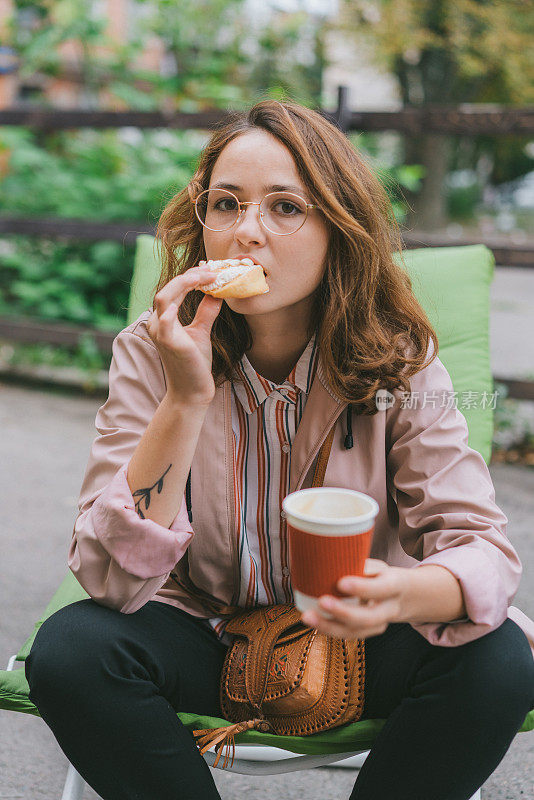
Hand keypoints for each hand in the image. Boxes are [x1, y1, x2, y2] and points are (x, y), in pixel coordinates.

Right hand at [147, 265, 222, 406]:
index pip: (174, 289)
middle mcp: (157, 323)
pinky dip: (171, 311)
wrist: (192, 391)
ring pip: (164, 298)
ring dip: (184, 284)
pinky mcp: (169, 343)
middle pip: (167, 289)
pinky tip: (186, 299)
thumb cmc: (194, 363)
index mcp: (163, 319)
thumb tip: (217, 292)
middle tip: (212, 270)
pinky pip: (165, 323)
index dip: (191, 276)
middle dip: (190, 276)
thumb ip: (206, 311)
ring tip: (205, 277)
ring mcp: (161, 333)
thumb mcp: (202, 331)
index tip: (210, 269)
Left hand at [300, 559, 407, 639]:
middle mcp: (390, 609)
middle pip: (369, 617)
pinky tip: (313, 621)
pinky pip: (348, 634)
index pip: (382, 588)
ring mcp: (380, 624)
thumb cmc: (383, 576)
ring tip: (308, 617)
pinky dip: (329, 629)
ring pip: (356, 631)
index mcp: (395, 585)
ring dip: (330, 626)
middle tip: (322, 602)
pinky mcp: (368, 632)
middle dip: (343, 612)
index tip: (341, 583)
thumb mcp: (378, 566)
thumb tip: (329, 555)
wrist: (405, 597)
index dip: (362, 588)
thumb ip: (360, 565)